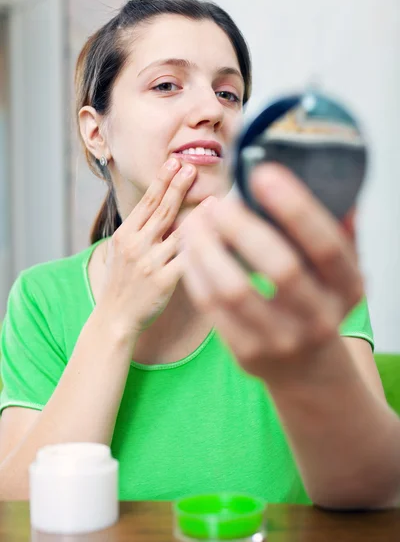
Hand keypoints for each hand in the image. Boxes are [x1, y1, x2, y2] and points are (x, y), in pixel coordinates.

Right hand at [96, 158, 203, 337]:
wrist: (113, 318)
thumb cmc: (120, 285)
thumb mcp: (119, 253)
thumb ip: (137, 232)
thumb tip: (160, 209)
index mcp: (124, 235)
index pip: (146, 202)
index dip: (161, 181)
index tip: (174, 162)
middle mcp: (136, 245)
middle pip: (162, 210)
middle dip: (178, 186)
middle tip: (191, 167)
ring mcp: (150, 263)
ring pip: (180, 233)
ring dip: (199, 214)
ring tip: (215, 199)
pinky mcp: (164, 281)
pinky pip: (188, 259)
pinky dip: (204, 245)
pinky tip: (218, 235)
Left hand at [180, 163, 363, 380]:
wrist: (307, 366)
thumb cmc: (317, 301)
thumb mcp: (337, 271)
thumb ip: (335, 231)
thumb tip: (321, 177)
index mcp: (348, 288)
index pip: (327, 247)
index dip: (296, 209)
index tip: (262, 174)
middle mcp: (319, 317)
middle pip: (280, 268)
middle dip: (242, 227)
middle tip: (217, 202)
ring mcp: (281, 339)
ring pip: (234, 289)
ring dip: (207, 248)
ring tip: (193, 220)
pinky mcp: (246, 352)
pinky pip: (212, 306)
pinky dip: (196, 270)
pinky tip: (190, 247)